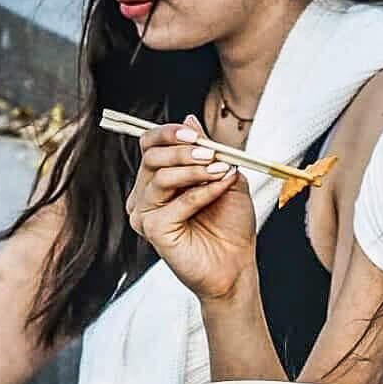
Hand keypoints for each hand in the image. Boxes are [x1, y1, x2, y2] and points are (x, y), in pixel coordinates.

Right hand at [124, 118, 257, 302]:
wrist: (237, 264)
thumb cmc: (230, 224)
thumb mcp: (224, 175)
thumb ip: (206, 149)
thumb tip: (189, 119)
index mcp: (157, 179)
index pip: (149, 145)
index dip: (169, 133)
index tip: (197, 133)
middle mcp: (146, 195)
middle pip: (151, 157)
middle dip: (184, 150)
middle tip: (212, 153)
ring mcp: (145, 213)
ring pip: (160, 177)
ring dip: (195, 170)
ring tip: (221, 171)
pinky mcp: (152, 230)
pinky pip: (175, 202)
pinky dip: (201, 192)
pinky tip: (220, 188)